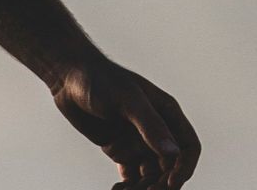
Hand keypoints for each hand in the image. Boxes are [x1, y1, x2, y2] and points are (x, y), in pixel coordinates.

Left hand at [50, 58, 200, 188]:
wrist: (67, 77)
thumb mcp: (128, 100)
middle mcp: (156, 131)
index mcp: (167, 114)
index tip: (171, 183)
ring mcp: (138, 141)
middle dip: (162, 183)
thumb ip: (150, 125)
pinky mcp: (119, 149)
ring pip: (151, 175)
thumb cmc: (101, 79)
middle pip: (170, 167)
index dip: (184, 168)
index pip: (188, 148)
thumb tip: (173, 153)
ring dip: (143, 187)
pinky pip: (130, 175)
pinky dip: (128, 186)